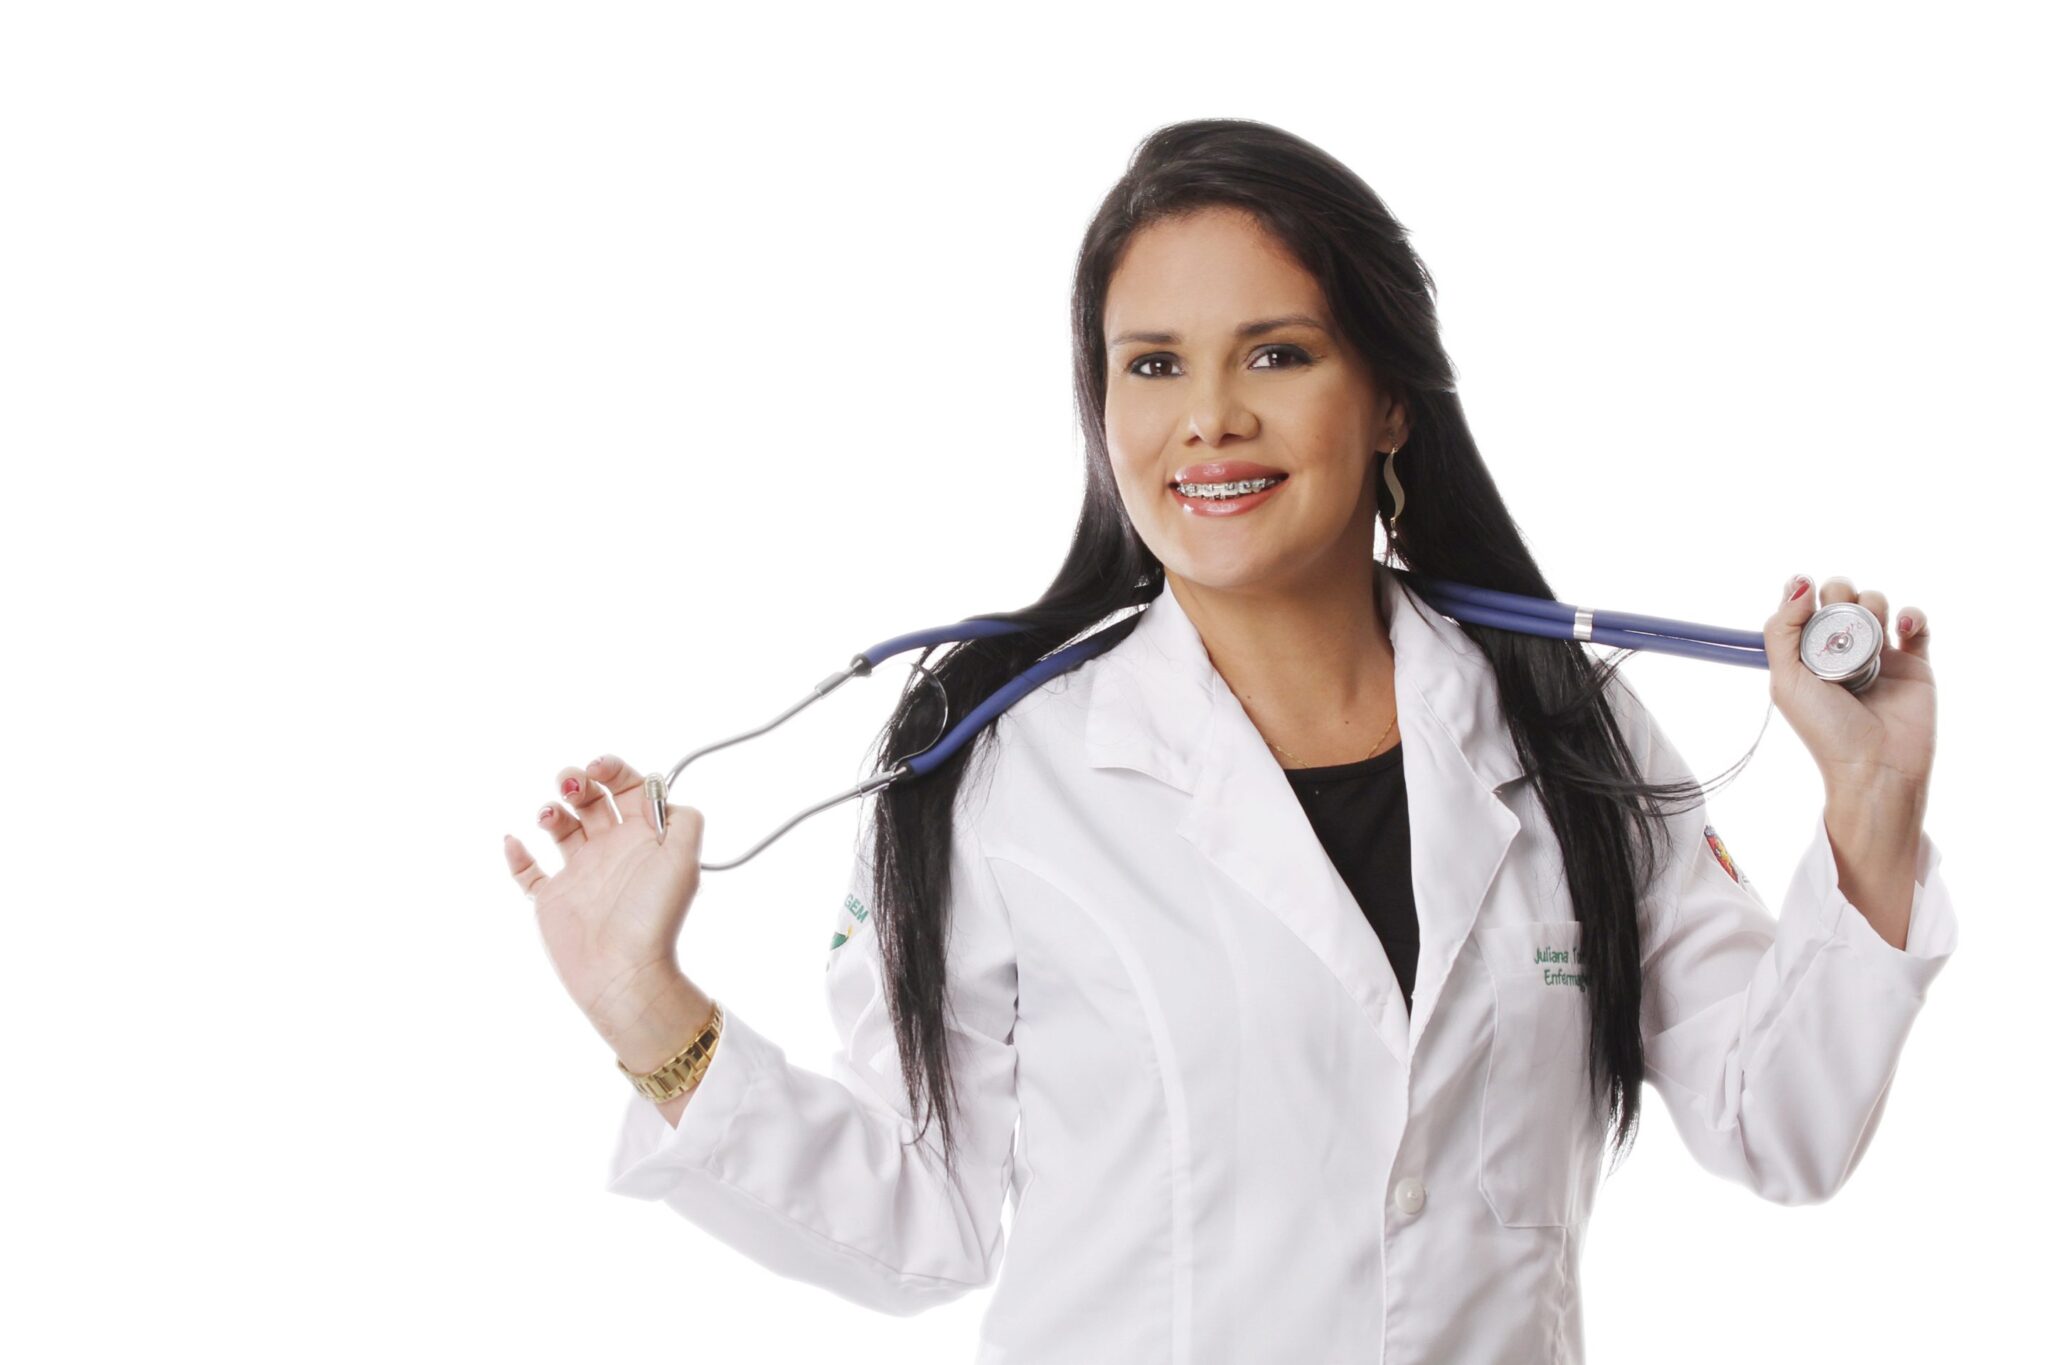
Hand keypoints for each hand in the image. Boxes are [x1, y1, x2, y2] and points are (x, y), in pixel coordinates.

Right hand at [502, 754, 705, 1033]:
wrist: (623, 972)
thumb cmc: (653, 918)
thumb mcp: (684, 860)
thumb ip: (683, 820)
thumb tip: (664, 795)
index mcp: (642, 838)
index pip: (628, 788)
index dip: (613, 769)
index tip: (598, 768)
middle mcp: (612, 851)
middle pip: (591, 799)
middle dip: (578, 782)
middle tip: (570, 785)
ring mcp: (581, 874)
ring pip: (561, 827)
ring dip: (551, 811)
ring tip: (550, 817)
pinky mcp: (553, 899)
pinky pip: (528, 872)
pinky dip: (517, 855)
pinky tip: (515, 842)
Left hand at [1762, 574, 1934, 799]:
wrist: (1877, 766)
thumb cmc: (1826, 729)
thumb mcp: (1786, 680)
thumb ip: (1782, 630)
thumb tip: (1799, 584)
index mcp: (1806, 654)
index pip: (1805, 606)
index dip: (1805, 594)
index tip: (1808, 595)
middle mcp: (1840, 651)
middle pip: (1842, 596)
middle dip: (1840, 594)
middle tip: (1840, 621)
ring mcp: (1879, 655)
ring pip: (1876, 603)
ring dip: (1872, 605)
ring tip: (1869, 637)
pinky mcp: (1914, 664)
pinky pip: (1916, 623)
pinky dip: (1911, 614)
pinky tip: (1902, 627)